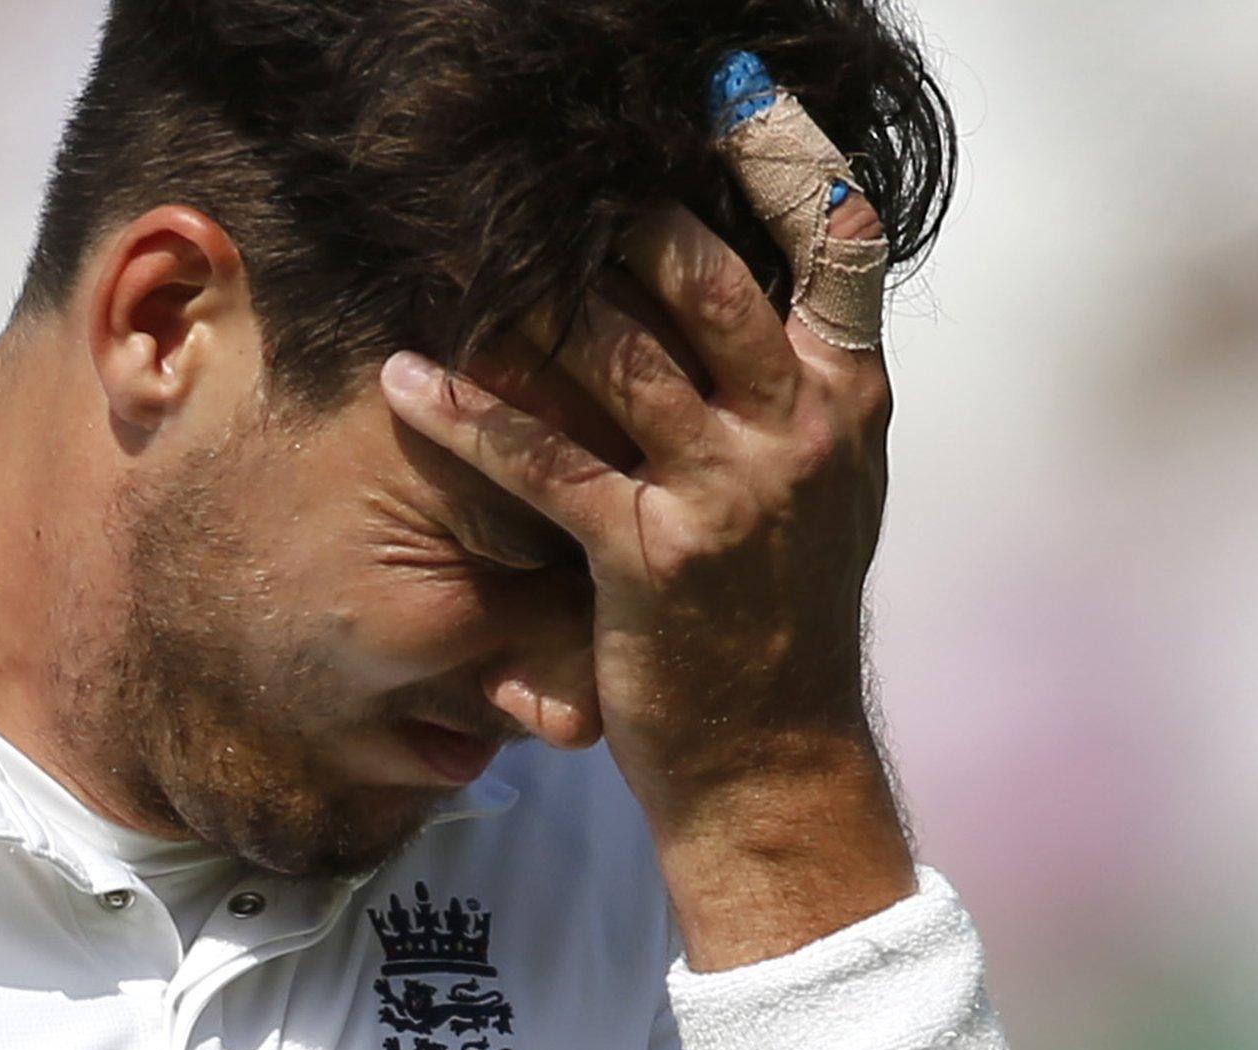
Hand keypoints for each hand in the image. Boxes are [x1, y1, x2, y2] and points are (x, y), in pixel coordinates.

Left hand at [378, 63, 914, 964]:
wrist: (775, 754)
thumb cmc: (783, 608)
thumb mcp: (821, 482)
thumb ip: (794, 379)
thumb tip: (742, 264)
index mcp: (851, 396)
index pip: (841, 238)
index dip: (784, 148)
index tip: (722, 87)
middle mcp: (803, 430)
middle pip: (709, 276)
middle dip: (625, 215)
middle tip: (554, 171)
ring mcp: (730, 494)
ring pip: (618, 355)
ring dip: (529, 301)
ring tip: (461, 259)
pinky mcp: (650, 557)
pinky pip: (543, 464)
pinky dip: (467, 416)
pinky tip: (407, 380)